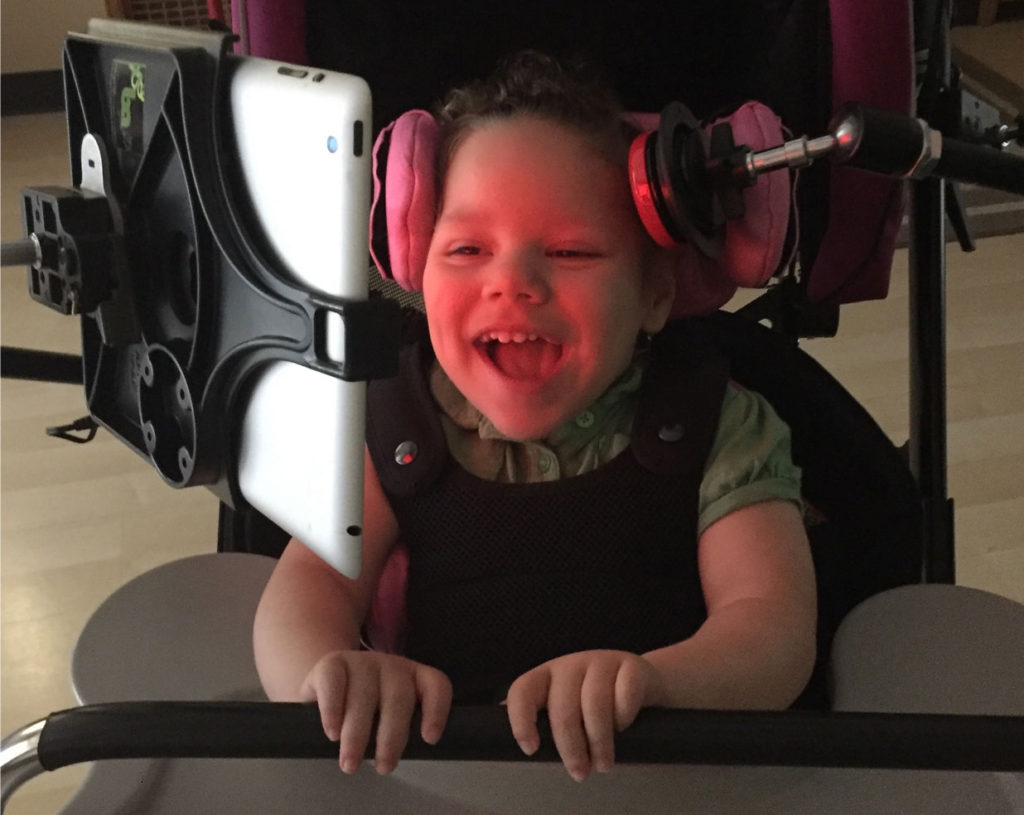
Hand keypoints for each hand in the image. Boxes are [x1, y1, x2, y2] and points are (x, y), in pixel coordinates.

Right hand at [300, 650, 451, 774]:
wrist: (325, 682)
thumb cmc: (363, 707)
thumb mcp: (387, 714)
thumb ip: (398, 730)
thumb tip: (395, 762)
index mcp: (415, 678)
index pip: (436, 686)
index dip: (436, 710)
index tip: (430, 739)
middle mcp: (392, 666)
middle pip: (399, 699)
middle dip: (392, 737)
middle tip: (384, 768)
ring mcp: (362, 662)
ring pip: (364, 696)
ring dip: (358, 734)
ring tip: (350, 764)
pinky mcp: (332, 663)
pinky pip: (334, 684)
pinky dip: (333, 710)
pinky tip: (332, 733)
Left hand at [505, 650, 664, 780]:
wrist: (643, 680)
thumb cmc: (597, 699)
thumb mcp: (565, 703)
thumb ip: (538, 716)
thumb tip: (496, 735)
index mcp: (547, 675)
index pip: (523, 690)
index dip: (521, 719)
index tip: (530, 749)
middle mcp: (571, 664)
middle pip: (563, 707)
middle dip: (570, 747)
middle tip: (579, 773)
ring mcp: (602, 662)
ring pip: (594, 704)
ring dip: (599, 741)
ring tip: (603, 764)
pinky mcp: (631, 666)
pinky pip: (624, 696)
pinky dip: (623, 717)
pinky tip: (624, 728)